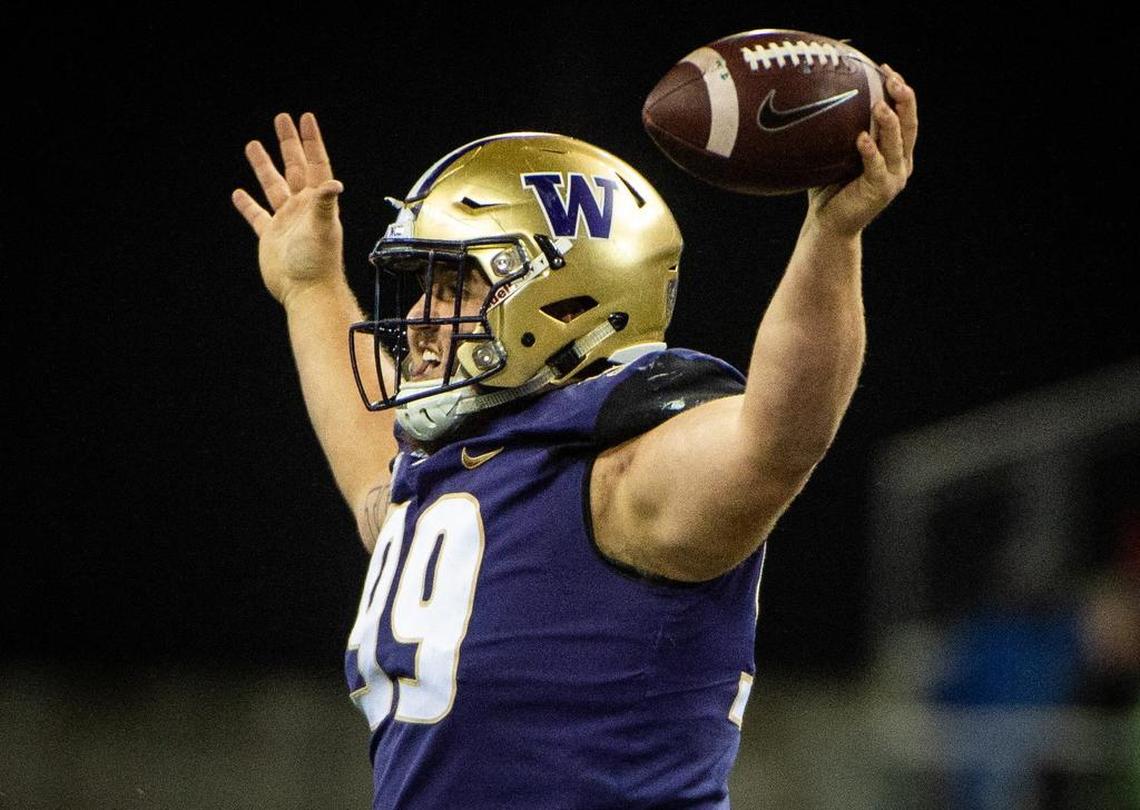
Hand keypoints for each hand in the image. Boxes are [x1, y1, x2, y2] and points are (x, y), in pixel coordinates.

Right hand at [232, 112, 344, 305]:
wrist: (306, 291)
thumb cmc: (318, 262)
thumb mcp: (323, 228)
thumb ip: (325, 205)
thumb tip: (334, 183)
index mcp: (318, 202)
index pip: (316, 164)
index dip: (311, 141)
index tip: (306, 118)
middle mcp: (303, 208)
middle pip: (295, 167)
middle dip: (288, 143)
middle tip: (282, 118)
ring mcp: (286, 221)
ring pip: (273, 185)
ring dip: (264, 166)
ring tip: (253, 145)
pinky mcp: (270, 236)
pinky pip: (257, 215)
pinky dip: (248, 204)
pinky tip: (239, 193)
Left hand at [807, 66, 916, 235]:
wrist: (829, 224)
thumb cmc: (829, 186)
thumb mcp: (837, 152)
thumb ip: (839, 128)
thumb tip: (819, 93)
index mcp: (896, 151)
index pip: (904, 114)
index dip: (899, 91)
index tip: (886, 68)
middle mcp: (901, 162)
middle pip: (910, 124)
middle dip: (904, 99)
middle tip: (892, 78)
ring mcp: (894, 177)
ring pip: (897, 144)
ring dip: (890, 123)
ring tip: (881, 104)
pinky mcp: (881, 191)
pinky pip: (876, 167)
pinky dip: (870, 151)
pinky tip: (862, 138)